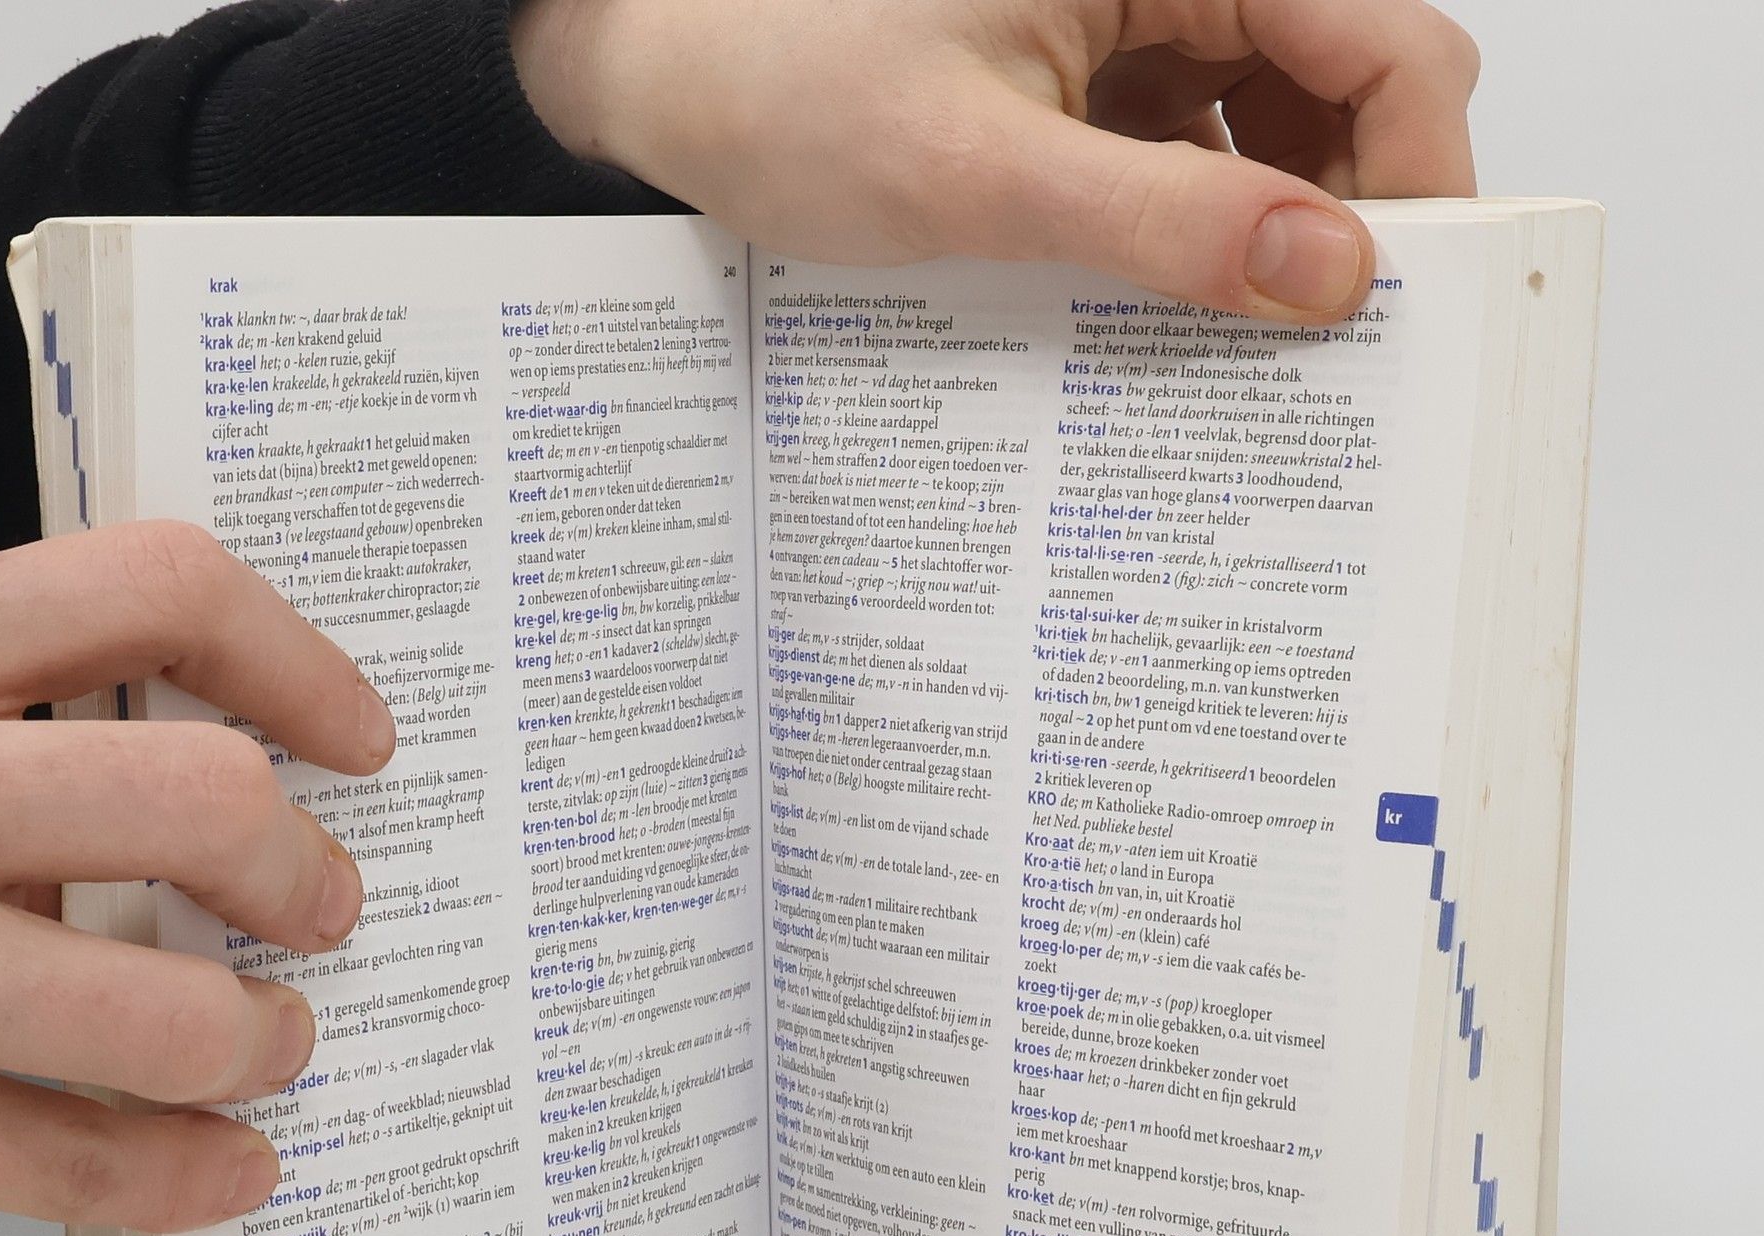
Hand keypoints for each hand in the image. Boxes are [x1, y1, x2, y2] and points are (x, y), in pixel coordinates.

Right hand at [0, 523, 395, 1232]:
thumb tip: (195, 792)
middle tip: (321, 908)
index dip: (297, 660)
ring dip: (260, 1039)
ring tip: (271, 1044)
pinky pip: (79, 1164)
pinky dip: (179, 1177)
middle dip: (300, 870)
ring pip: (172, 1014)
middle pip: (204, 800)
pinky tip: (222, 1168)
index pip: (154, 588)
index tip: (358, 736)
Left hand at [513, 0, 1478, 321]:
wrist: (668, 77)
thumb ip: (1162, 219)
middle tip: (1321, 349)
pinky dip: (1198, 230)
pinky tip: (1170, 308)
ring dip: (1270, 232)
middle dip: (1348, 211)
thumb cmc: (781, 80)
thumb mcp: (981, 170)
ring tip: (1239, 346)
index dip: (1421, 172)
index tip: (1408, 303)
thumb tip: (1328, 273)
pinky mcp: (1091, 84)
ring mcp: (1132, 26)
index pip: (1381, 38)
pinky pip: (1191, 154)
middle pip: (1344, 83)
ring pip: (1273, 127)